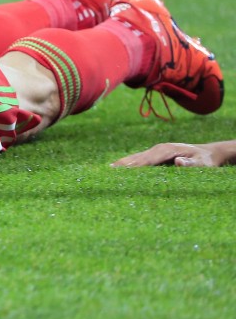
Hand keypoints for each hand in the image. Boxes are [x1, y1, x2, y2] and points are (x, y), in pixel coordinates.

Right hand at [111, 141, 235, 167]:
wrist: (208, 153)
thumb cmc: (206, 160)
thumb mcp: (203, 164)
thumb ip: (192, 164)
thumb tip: (178, 162)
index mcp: (168, 150)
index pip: (149, 159)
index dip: (136, 164)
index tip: (124, 170)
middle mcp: (159, 148)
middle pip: (138, 157)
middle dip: (124, 163)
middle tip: (109, 170)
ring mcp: (156, 151)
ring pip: (137, 157)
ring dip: (123, 163)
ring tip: (109, 169)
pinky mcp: (155, 155)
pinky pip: (140, 160)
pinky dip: (129, 163)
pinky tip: (119, 168)